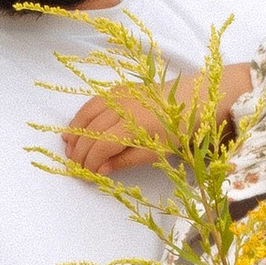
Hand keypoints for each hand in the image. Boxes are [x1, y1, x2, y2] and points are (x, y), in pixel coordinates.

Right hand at [61, 66, 228, 175]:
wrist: (197, 98)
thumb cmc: (180, 129)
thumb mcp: (157, 152)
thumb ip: (126, 160)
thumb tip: (99, 171)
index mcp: (133, 126)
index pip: (101, 147)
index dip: (88, 162)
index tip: (82, 175)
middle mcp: (122, 107)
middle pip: (90, 132)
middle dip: (78, 151)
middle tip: (72, 167)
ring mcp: (120, 95)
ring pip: (88, 114)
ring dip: (75, 132)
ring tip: (68, 149)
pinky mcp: (121, 89)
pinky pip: (94, 102)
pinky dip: (82, 116)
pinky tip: (76, 127)